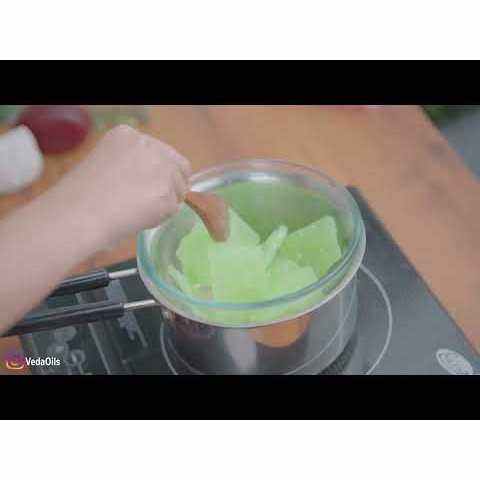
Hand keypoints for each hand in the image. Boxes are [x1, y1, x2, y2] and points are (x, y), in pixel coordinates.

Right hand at [50, 125, 191, 248]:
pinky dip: (159, 218)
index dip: (161, 171)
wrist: (77, 215)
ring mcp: (160, 169)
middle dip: (171, 187)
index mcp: (129, 136)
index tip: (152, 185)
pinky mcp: (165, 193)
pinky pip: (172, 209)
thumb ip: (132, 164)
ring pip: (178, 190)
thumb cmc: (81, 196)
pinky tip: (136, 219)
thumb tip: (153, 180)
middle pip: (180, 168)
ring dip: (164, 204)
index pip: (164, 152)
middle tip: (154, 203)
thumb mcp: (105, 163)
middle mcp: (149, 147)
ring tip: (136, 212)